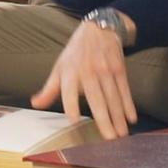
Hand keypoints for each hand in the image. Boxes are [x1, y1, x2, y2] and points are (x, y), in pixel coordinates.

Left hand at [30, 19, 137, 139]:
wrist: (99, 29)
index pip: (69, 91)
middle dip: (103, 118)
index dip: (71, 104)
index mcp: (70, 72)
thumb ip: (49, 89)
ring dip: (118, 116)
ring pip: (113, 97)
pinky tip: (131, 118)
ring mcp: (106, 70)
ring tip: (122, 134)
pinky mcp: (120, 69)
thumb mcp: (59, 67)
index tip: (74, 120)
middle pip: (96, 98)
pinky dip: (129, 104)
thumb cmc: (75, 53)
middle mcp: (88, 71)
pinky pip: (125, 90)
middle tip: (109, 138)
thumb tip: (35, 103)